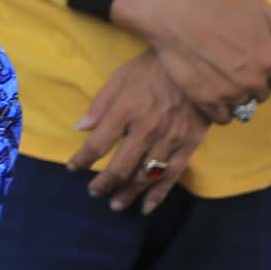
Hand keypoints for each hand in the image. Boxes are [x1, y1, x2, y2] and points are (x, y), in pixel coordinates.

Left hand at [68, 53, 209, 212]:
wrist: (198, 63)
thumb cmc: (153, 67)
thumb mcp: (121, 76)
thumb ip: (100, 104)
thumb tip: (81, 128)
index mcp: (125, 110)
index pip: (97, 144)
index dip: (82, 160)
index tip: (73, 168)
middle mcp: (145, 129)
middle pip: (120, 167)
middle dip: (103, 184)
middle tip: (94, 192)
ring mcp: (169, 139)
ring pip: (144, 176)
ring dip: (128, 194)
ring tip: (116, 205)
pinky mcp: (188, 144)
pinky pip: (171, 176)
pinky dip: (158, 195)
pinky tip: (147, 207)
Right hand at [112, 0, 270, 116]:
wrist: (177, 19)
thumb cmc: (219, 9)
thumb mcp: (260, 10)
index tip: (263, 67)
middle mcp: (255, 82)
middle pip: (264, 95)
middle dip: (256, 83)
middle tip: (238, 66)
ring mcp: (231, 93)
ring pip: (244, 106)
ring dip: (237, 95)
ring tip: (223, 77)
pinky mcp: (208, 102)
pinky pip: (224, 117)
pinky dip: (221, 108)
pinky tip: (213, 90)